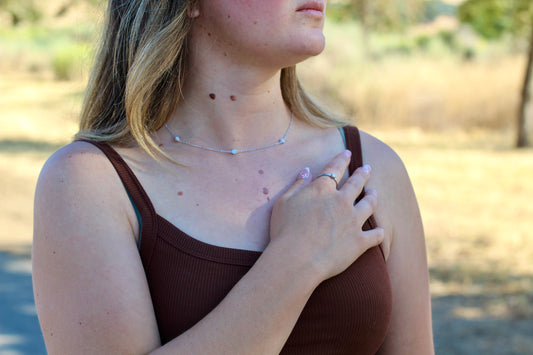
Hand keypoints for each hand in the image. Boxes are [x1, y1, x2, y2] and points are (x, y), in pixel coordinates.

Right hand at [269, 150, 383, 281]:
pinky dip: (378, 232)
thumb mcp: (283, 202)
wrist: (297, 259)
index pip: (335, 168)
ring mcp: (353, 221)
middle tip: (367, 168)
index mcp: (322, 189)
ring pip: (369, 204)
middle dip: (362, 174)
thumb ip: (296, 185)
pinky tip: (380, 230)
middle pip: (356, 183)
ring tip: (374, 193)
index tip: (348, 153)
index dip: (342, 159)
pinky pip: (375, 235)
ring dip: (373, 197)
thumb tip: (306, 171)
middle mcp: (342, 201)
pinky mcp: (360, 241)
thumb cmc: (284, 230)